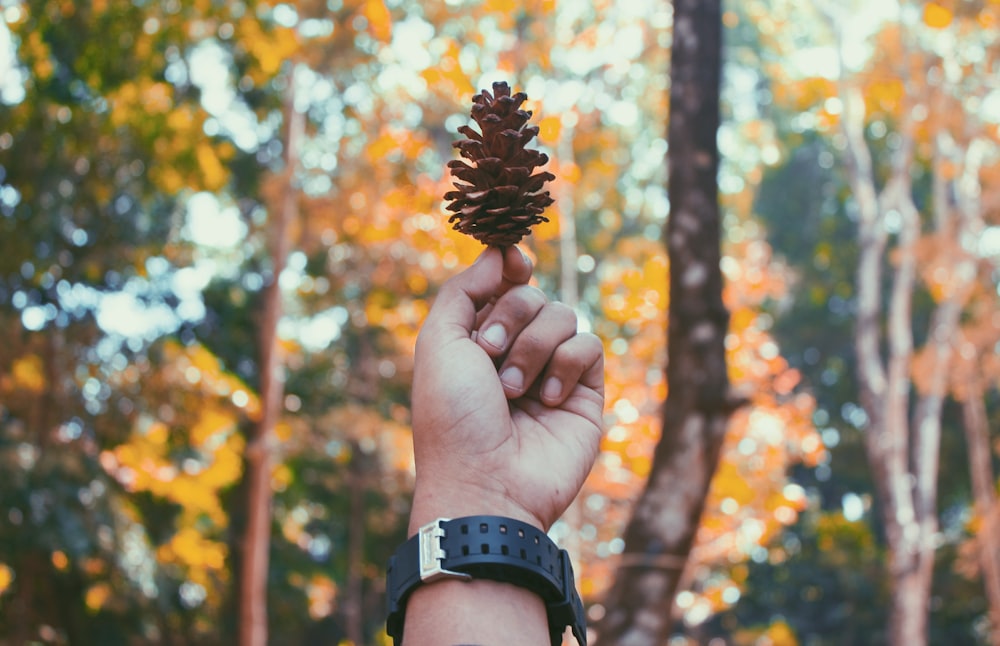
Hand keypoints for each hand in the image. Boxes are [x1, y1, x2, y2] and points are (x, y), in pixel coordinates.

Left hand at [410, 245, 604, 532]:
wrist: (486, 482)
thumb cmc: (453, 417)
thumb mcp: (438, 343)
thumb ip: (463, 289)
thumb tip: (501, 251)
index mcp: (476, 340)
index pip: (503, 284)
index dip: (509, 269)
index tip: (511, 265)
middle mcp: (515, 352)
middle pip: (533, 294)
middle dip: (511, 316)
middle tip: (490, 354)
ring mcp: (551, 372)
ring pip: (564, 315)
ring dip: (533, 348)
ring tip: (514, 391)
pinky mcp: (585, 393)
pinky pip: (589, 346)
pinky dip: (566, 366)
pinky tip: (546, 401)